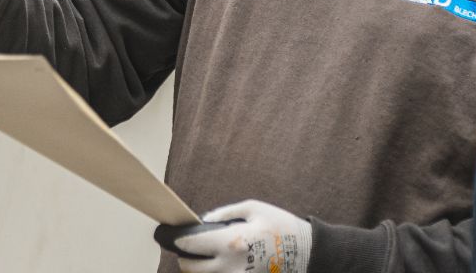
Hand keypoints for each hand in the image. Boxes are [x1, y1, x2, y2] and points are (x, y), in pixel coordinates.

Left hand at [162, 200, 311, 272]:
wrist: (304, 253)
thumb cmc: (279, 226)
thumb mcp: (253, 208)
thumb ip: (224, 213)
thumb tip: (203, 220)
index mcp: (230, 242)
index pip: (192, 245)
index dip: (178, 240)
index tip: (171, 236)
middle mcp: (229, 266)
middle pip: (191, 268)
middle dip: (184, 258)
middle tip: (186, 249)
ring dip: (197, 269)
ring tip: (201, 257)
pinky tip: (217, 265)